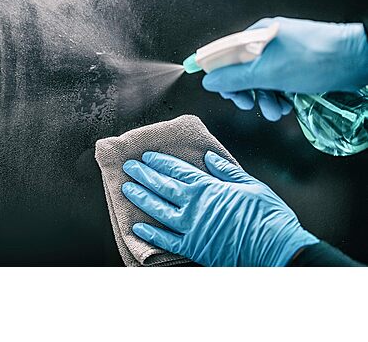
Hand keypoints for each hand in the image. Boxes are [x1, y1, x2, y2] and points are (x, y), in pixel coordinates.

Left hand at [122, 151, 318, 265]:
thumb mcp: (250, 184)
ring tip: (128, 189)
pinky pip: (167, 241)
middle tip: (129, 167)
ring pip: (159, 210)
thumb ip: (226, 171)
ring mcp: (192, 227)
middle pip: (163, 186)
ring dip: (142, 198)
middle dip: (144, 175)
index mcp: (209, 187)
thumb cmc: (267, 215)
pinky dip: (151, 234)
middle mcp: (195, 204)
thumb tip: (208, 157)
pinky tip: (138, 227)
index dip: (160, 162)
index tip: (146, 156)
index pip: (177, 170)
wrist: (277, 248)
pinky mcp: (194, 247)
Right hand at [202, 17, 367, 120]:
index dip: (221, 76)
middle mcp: (267, 43)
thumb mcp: (268, 72)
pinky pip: (277, 83)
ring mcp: (282, 55)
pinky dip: (278, 97)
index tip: (224, 93)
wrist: (358, 60)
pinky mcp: (295, 66)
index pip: (225, 54)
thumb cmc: (315, 59)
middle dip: (245, 92)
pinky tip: (286, 105)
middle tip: (248, 104)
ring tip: (275, 110)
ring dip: (264, 99)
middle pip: (242, 70)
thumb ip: (235, 78)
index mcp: (257, 36)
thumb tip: (209, 81)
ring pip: (260, 80)